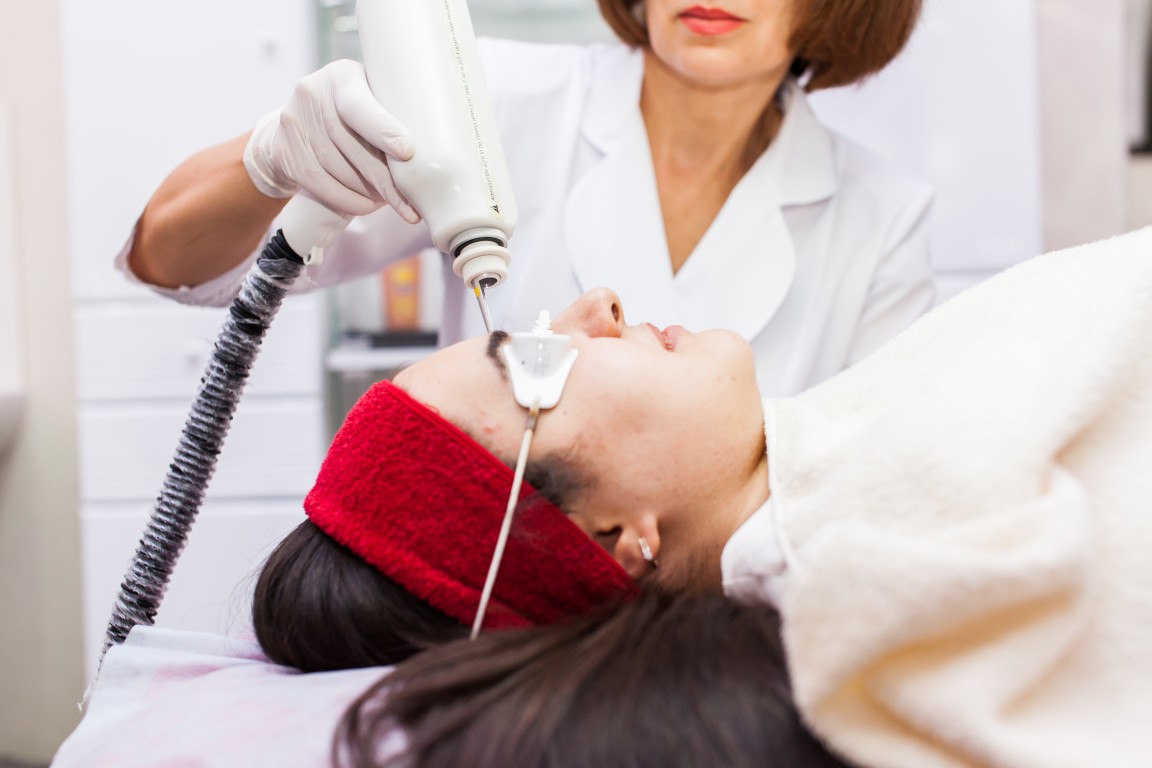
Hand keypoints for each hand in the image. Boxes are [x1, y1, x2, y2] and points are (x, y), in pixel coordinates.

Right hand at [243, 59, 420, 222]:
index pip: (360, 106)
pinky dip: (350, 201)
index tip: (407, 152)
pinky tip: (368, 206)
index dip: (383, 130)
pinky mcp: (285, 151)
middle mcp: (313, 94)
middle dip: (386, 181)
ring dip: (371, 194)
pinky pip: (323, 186)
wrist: (296, 122)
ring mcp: (294, 123)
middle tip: (411, 205)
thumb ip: (392, 113)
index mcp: (342, 77)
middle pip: (354, 148)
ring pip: (340, 172)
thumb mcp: (370, 98)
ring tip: (391, 202)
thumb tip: (433, 153)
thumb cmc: (351, 113)